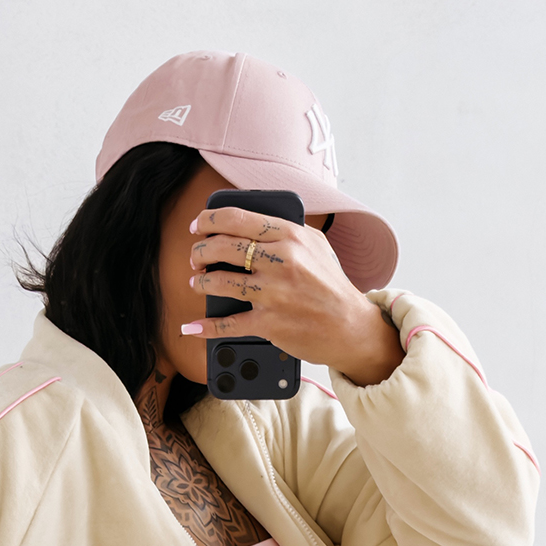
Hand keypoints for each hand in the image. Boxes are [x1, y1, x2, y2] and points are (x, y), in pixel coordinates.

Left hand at [179, 205, 403, 387]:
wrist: (351, 326)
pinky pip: (229, 324)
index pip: (238, 219)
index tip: (198, 225)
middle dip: (200, 250)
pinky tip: (193, 327)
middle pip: (223, 246)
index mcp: (289, 235)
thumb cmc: (332, 285)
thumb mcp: (316, 245)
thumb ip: (287, 231)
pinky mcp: (269, 323)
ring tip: (198, 282)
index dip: (210, 220)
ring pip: (220, 281)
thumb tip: (254, 223)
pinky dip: (207, 327)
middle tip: (196, 256)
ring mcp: (274, 293)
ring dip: (201, 281)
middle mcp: (280, 261)